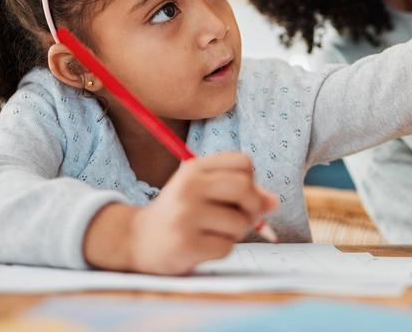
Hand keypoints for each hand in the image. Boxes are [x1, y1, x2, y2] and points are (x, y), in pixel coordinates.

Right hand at [85, 151, 277, 274]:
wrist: (138, 239)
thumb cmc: (180, 212)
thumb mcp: (203, 190)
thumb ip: (239, 190)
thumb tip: (274, 202)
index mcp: (194, 168)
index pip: (243, 162)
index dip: (251, 179)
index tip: (242, 192)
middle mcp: (188, 187)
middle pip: (244, 187)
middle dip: (254, 205)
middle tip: (246, 216)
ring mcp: (185, 216)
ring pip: (239, 222)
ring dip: (237, 232)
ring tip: (217, 232)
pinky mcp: (185, 244)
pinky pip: (226, 247)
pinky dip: (223, 249)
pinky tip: (204, 246)